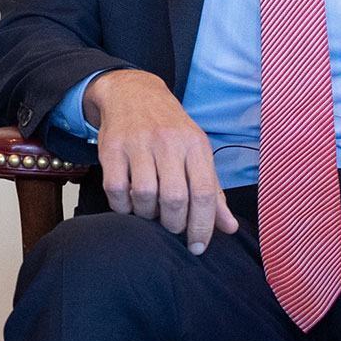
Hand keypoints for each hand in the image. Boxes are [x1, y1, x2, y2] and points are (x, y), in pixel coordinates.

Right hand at [86, 69, 236, 253]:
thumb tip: (229, 227)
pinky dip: (123, 207)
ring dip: (147, 215)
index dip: (202, 226)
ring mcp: (137, 144)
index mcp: (195, 145)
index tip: (197, 246)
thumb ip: (213, 192)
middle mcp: (168, 142)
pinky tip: (130, 204)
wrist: (133, 93)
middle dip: (174, 224)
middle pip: (174, 198)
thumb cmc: (170, 129)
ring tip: (151, 211)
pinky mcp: (111, 149)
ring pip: (144, 196)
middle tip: (172, 226)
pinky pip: (116, 190)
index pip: (204, 192)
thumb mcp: (197, 152)